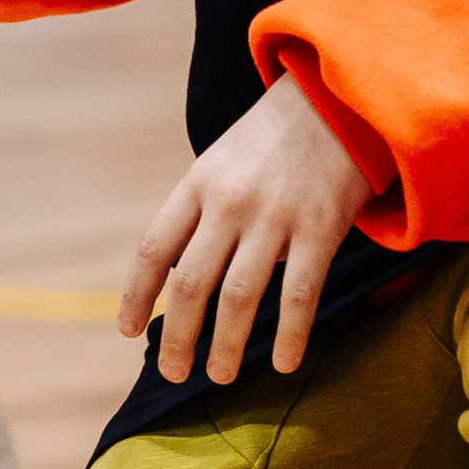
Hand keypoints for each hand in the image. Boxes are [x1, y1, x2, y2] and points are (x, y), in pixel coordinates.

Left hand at [119, 72, 372, 387]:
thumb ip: (205, 210)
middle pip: (191, 284)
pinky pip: (299, 294)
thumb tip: (187, 275)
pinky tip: (284, 363)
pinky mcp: (321, 226)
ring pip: (240, 297)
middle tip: (175, 373)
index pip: (153, 249)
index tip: (129, 331)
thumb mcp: (225, 158)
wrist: (339, 92)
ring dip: (226, 345)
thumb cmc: (278, 134)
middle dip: (179, 337)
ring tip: (221, 376)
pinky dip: (290, 336)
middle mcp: (229, 202)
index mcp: (198, 183)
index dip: (136, 296)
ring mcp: (276, 215)